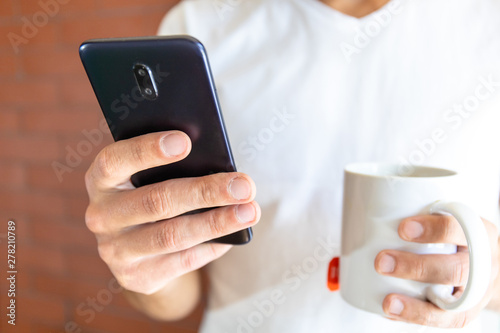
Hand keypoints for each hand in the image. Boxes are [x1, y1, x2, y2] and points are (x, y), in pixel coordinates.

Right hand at [85, 131, 260, 294]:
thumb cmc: (152, 196)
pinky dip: (213, 245)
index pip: (116, 161)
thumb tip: (218, 163)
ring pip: (173, 235)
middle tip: (244, 185)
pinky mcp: (136, 277)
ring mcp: (115, 251)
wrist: (137, 252)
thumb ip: (171, 167)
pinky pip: (182, 261)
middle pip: (156, 201)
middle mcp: (101, 215)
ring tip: (250, 211)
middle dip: (205, 192)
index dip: (148, 150)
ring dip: (217, 222)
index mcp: (102, 180)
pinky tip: (235, 234)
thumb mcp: (150, 178)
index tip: (186, 141)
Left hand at [374, 214, 498, 327]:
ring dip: (417, 305)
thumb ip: (419, 210)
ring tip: (388, 302)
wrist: (482, 262)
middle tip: (383, 261)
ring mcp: (478, 291)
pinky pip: (446, 321)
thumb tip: (368, 209)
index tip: (403, 228)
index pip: (463, 228)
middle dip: (418, 267)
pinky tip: (394, 311)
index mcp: (479, 232)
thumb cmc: (454, 235)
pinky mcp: (467, 311)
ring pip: (455, 303)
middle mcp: (484, 263)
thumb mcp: (448, 215)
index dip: (435, 229)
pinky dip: (417, 317)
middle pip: (458, 269)